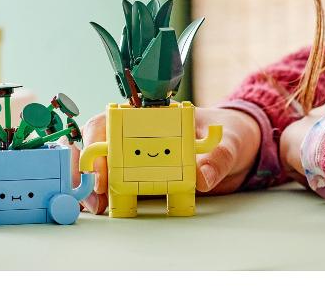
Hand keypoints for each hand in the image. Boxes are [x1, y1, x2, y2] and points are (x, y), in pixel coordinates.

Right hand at [68, 105, 261, 213]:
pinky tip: (102, 209)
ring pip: (101, 165)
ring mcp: (138, 156)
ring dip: (91, 185)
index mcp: (152, 115)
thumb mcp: (229, 141)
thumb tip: (202, 177)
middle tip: (95, 197)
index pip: (112, 121)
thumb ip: (217, 157)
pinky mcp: (144, 178)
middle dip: (87, 169)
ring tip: (96, 207)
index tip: (103, 171)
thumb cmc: (228, 133)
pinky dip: (104, 196)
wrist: (236, 147)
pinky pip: (117, 185)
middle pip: (97, 145)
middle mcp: (138, 133)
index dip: (99, 143)